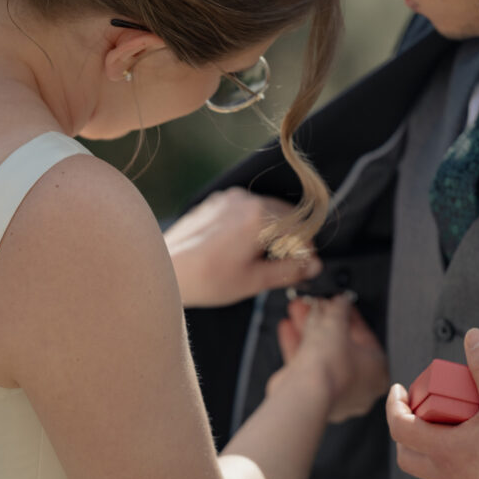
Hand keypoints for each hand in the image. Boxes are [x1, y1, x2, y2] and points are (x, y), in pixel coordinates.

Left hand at [164, 187, 322, 307]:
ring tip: (261, 260)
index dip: (307, 249)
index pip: (301, 227)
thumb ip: (289, 270)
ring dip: (272, 232)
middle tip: (286, 266)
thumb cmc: (206, 278)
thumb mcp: (254, 280)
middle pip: (285, 215)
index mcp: (260, 216)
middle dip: (290, 239)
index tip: (305, 265)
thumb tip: (312, 266)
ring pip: (265, 211)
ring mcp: (228, 198)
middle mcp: (245, 199)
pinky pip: (245, 210)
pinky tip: (242, 250)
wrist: (166, 270)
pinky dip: (252, 225)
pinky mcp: (215, 202)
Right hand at [273, 295, 389, 421]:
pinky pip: (307, 366)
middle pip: (341, 345)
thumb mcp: (336, 323)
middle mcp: (358, 387)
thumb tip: (341, 300)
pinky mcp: (312, 395)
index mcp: (377, 372)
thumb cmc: (331, 365)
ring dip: (308, 330)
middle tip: (315, 305)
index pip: (365, 337)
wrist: (304, 393)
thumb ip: (339, 308)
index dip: (349, 316)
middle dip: (325, 321)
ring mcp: (334, 393)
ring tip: (298, 311)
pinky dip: (297, 346)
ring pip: (322, 355)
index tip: (338, 304)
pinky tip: (287, 328)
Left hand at [386, 328, 478, 478]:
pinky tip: (477, 453)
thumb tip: (473, 337)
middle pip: (406, 454)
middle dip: (405, 429)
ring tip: (451, 427)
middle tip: (417, 411)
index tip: (398, 389)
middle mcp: (444, 475)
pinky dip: (455, 464)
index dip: (393, 404)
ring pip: (431, 471)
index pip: (399, 426)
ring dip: (431, 448)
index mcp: (441, 451)